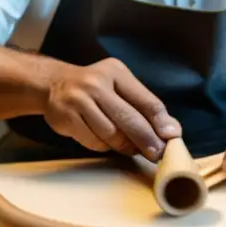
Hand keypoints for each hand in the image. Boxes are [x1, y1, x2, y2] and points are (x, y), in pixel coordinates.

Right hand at [42, 57, 180, 159]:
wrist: (54, 84)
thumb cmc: (95, 88)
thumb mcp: (119, 86)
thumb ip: (143, 105)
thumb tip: (171, 130)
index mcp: (115, 72)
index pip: (145, 99)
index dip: (160, 121)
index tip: (171, 137)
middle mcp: (96, 83)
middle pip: (128, 118)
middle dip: (146, 140)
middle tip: (157, 154)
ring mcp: (78, 100)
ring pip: (111, 133)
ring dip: (125, 145)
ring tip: (131, 148)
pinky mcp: (65, 117)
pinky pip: (93, 141)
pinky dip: (104, 146)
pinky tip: (107, 142)